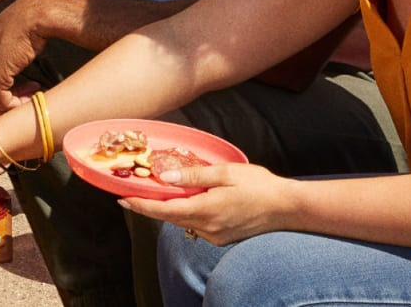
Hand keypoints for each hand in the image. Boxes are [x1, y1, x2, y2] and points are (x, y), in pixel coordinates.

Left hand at [0, 1, 45, 113]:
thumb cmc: (22, 26)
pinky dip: (19, 103)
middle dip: (0, 105)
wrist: (32, 16)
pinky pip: (4, 103)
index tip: (11, 92)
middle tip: (21, 97)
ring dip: (12, 104)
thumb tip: (1, 83)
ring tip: (31, 93)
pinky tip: (33, 90)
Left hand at [119, 161, 297, 245]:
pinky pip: (197, 225)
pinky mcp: (223, 237)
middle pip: (171, 217)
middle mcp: (208, 228)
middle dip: (151, 206)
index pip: (164, 211)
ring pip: (184, 221)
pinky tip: (188, 201)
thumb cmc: (260, 186)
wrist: (287, 207)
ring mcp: (216, 235)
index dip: (141, 205)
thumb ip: (194, 176)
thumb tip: (167, 178)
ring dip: (170, 209)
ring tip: (159, 193)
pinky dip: (187, 213)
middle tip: (134, 193)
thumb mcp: (226, 173)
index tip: (123, 199)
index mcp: (206, 210)